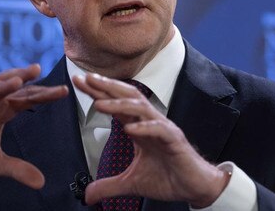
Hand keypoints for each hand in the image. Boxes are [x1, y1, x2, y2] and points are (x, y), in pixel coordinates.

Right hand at [0, 64, 67, 188]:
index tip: (64, 91)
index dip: (43, 95)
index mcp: (1, 112)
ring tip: (15, 81)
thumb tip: (41, 182)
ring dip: (0, 86)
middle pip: (8, 88)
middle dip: (23, 78)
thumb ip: (18, 169)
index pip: (26, 100)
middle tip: (38, 69)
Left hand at [73, 74, 229, 207]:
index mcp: (139, 127)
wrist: (194, 187)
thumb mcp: (131, 183)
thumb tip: (87, 196)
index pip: (116, 105)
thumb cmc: (168, 177)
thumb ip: (108, 185)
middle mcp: (149, 122)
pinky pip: (159, 129)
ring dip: (119, 104)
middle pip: (126, 97)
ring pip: (141, 108)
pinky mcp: (175, 140)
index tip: (80, 82)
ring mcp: (162, 129)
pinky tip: (130, 128)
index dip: (98, 93)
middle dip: (106, 87)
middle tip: (86, 78)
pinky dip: (144, 127)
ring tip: (99, 103)